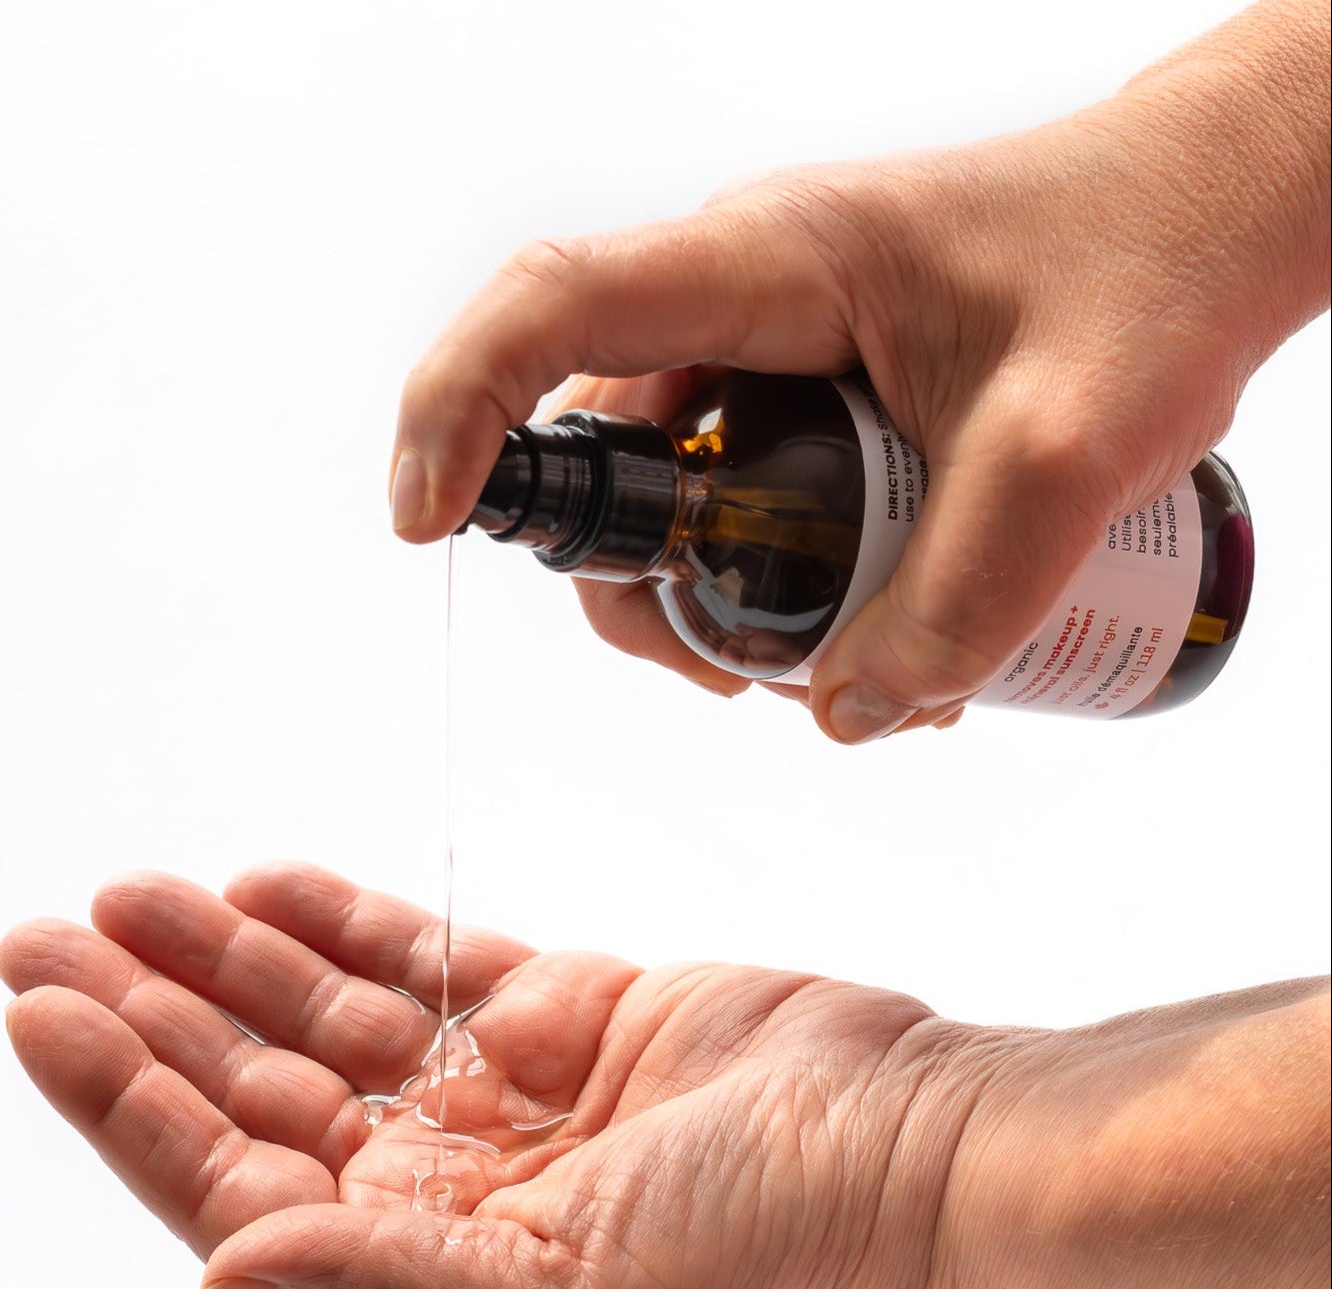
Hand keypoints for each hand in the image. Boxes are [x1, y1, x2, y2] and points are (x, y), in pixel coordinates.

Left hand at [0, 864, 969, 1288]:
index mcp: (431, 1276)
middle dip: (149, 1016)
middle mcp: (447, 1190)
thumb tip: (221, 1271)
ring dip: (226, 956)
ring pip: (327, 1012)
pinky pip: (422, 960)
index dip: (132, 1105)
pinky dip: (343, 920)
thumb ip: (390, 1282)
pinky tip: (265, 884)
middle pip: (259, 1087)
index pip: (237, 1181)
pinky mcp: (558, 1011)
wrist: (912, 1148)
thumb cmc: (774, 1251)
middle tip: (46, 938)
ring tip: (134, 893)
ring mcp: (500, 1094)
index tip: (46, 1018)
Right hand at [389, 0, 1328, 741]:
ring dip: (722, 604)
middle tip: (738, 673)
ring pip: (673, 497)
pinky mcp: (812, 397)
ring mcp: (774, 352)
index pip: (551, 312)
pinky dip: (777, 586)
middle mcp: (744, 301)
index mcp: (771, 263)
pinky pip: (743, 502)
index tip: (425, 526)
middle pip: (602, 450)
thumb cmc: (1155, 270)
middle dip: (641, 587)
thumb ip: (959, 603)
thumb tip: (846, 712)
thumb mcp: (1069, 452)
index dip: (459, 414)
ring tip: (855, 664)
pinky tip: (880, 636)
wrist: (1218, 221)